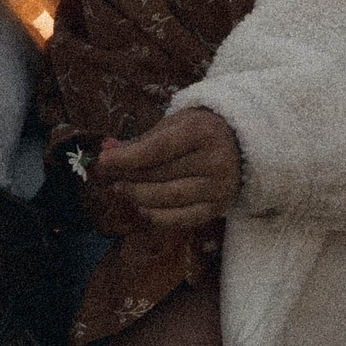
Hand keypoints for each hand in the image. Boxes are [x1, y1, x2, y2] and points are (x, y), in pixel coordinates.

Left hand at [96, 109, 241, 227]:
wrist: (241, 144)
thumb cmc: (200, 132)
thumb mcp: (174, 126)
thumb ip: (140, 141)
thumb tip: (106, 152)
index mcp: (203, 133)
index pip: (158, 150)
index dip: (127, 158)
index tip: (103, 161)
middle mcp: (215, 161)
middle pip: (160, 175)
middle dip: (129, 176)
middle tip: (109, 176)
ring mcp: (219, 187)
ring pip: (168, 198)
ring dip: (138, 196)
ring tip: (121, 189)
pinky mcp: (219, 207)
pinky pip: (183, 219)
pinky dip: (158, 217)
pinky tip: (142, 209)